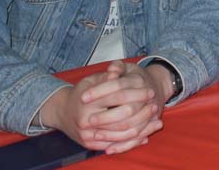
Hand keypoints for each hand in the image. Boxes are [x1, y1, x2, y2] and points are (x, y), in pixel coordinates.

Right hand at [41, 62, 161, 152]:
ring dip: (141, 129)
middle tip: (155, 106)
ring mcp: (88, 136)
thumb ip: (105, 76)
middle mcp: (86, 121)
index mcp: (87, 103)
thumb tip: (116, 72)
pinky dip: (131, 142)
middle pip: (121, 119)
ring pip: (120, 135)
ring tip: (156, 121)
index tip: (150, 90)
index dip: (136, 93)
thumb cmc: (81, 92)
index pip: (117, 97)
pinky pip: (115, 146)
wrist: (61, 112)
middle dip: (141, 113)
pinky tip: (145, 136)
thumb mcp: (91, 79)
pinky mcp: (90, 146)